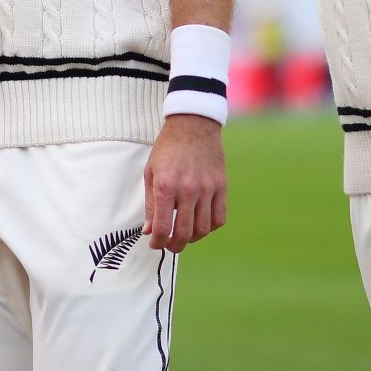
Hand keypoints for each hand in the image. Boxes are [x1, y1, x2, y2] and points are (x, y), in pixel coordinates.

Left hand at [144, 115, 226, 252]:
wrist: (193, 125)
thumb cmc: (167, 149)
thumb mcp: (150, 173)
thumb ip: (150, 204)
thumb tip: (149, 231)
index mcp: (166, 186)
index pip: (163, 227)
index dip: (158, 242)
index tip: (155, 243)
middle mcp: (188, 189)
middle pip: (184, 233)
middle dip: (174, 245)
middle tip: (170, 245)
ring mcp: (207, 189)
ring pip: (203, 229)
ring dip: (192, 238)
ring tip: (184, 235)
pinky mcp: (221, 186)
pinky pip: (219, 218)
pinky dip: (210, 227)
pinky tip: (201, 223)